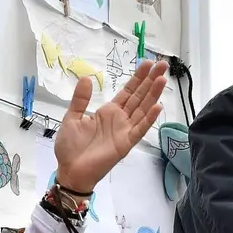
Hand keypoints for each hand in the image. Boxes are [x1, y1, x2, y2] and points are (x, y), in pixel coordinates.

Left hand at [54, 60, 168, 192]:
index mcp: (108, 112)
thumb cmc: (70, 146)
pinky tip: (158, 106)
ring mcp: (125, 130)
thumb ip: (81, 99)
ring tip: (162, 79)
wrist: (70, 169)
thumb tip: (86, 78)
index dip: (138, 78)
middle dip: (151, 80)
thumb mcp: (72, 117)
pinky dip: (149, 118)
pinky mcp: (126, 143)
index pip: (128, 91)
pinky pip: (140, 129)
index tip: (148, 63)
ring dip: (153, 95)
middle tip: (163, 64)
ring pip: (143, 109)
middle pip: (139, 96)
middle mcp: (120, 119)